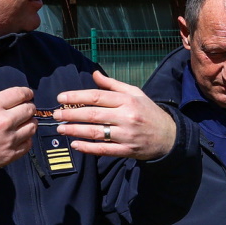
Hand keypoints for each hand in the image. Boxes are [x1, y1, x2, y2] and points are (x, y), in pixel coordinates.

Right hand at [0, 63, 35, 171]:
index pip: (19, 94)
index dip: (25, 92)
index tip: (26, 93)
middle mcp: (3, 122)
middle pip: (29, 109)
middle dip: (28, 106)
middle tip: (24, 107)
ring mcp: (9, 140)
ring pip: (32, 126)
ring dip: (29, 122)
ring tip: (22, 121)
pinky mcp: (10, 155)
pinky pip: (28, 144)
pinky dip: (26, 139)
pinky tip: (19, 136)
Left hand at [54, 71, 176, 160]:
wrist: (169, 136)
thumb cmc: (149, 112)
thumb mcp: (136, 93)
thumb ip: (113, 85)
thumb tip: (94, 74)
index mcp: (127, 100)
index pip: (97, 97)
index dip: (76, 97)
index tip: (61, 98)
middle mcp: (126, 117)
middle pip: (93, 115)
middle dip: (71, 114)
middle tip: (56, 115)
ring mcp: (126, 135)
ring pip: (96, 133)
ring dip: (75, 131)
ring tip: (61, 129)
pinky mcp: (127, 151)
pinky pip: (104, 150)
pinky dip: (88, 148)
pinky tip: (76, 145)